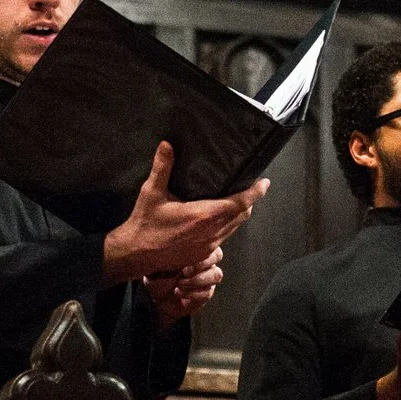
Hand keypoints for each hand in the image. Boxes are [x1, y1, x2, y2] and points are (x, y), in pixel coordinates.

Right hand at [102, 142, 265, 283]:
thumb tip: (167, 145)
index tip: (264, 183)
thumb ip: (162, 168)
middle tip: (252, 187)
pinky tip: (219, 218)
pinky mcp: (202, 254)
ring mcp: (208, 246)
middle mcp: (211, 232)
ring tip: (238, 199)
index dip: (255, 193)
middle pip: (242, 216)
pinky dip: (228, 225)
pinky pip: (224, 238)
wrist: (135, 255)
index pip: (239, 203)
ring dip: (239, 214)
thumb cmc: (144, 224)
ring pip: (234, 228)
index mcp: (203, 215)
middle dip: (249, 201)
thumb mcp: (151, 193)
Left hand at [141, 246, 223, 324]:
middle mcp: (205, 261)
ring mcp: (208, 278)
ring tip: (178, 285)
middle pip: (217, 255)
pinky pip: (207, 292)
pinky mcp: (207, 293)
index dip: (200, 251)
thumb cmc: (158, 276)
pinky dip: (191, 294)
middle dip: (201, 264)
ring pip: (216, 275)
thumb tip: (172, 244)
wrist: (158, 299)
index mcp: (195, 249)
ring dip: (196, 281)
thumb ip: (168, 253)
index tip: (184, 262)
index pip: (208, 241)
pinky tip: (178, 293)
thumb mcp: (159, 262)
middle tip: (184, 273)